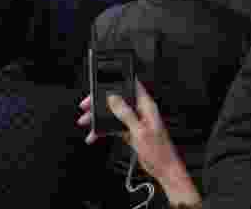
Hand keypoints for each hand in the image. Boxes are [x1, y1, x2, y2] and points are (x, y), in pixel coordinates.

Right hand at [78, 81, 200, 205]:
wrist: (163, 169)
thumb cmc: (159, 151)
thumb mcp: (140, 131)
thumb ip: (126, 114)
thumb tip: (113, 99)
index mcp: (146, 106)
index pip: (131, 86)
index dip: (117, 82)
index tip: (102, 83)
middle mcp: (140, 111)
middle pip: (117, 100)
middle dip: (101, 103)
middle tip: (87, 106)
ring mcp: (135, 121)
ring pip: (113, 114)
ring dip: (99, 118)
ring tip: (86, 121)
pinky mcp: (130, 131)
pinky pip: (114, 126)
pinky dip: (104, 130)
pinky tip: (95, 134)